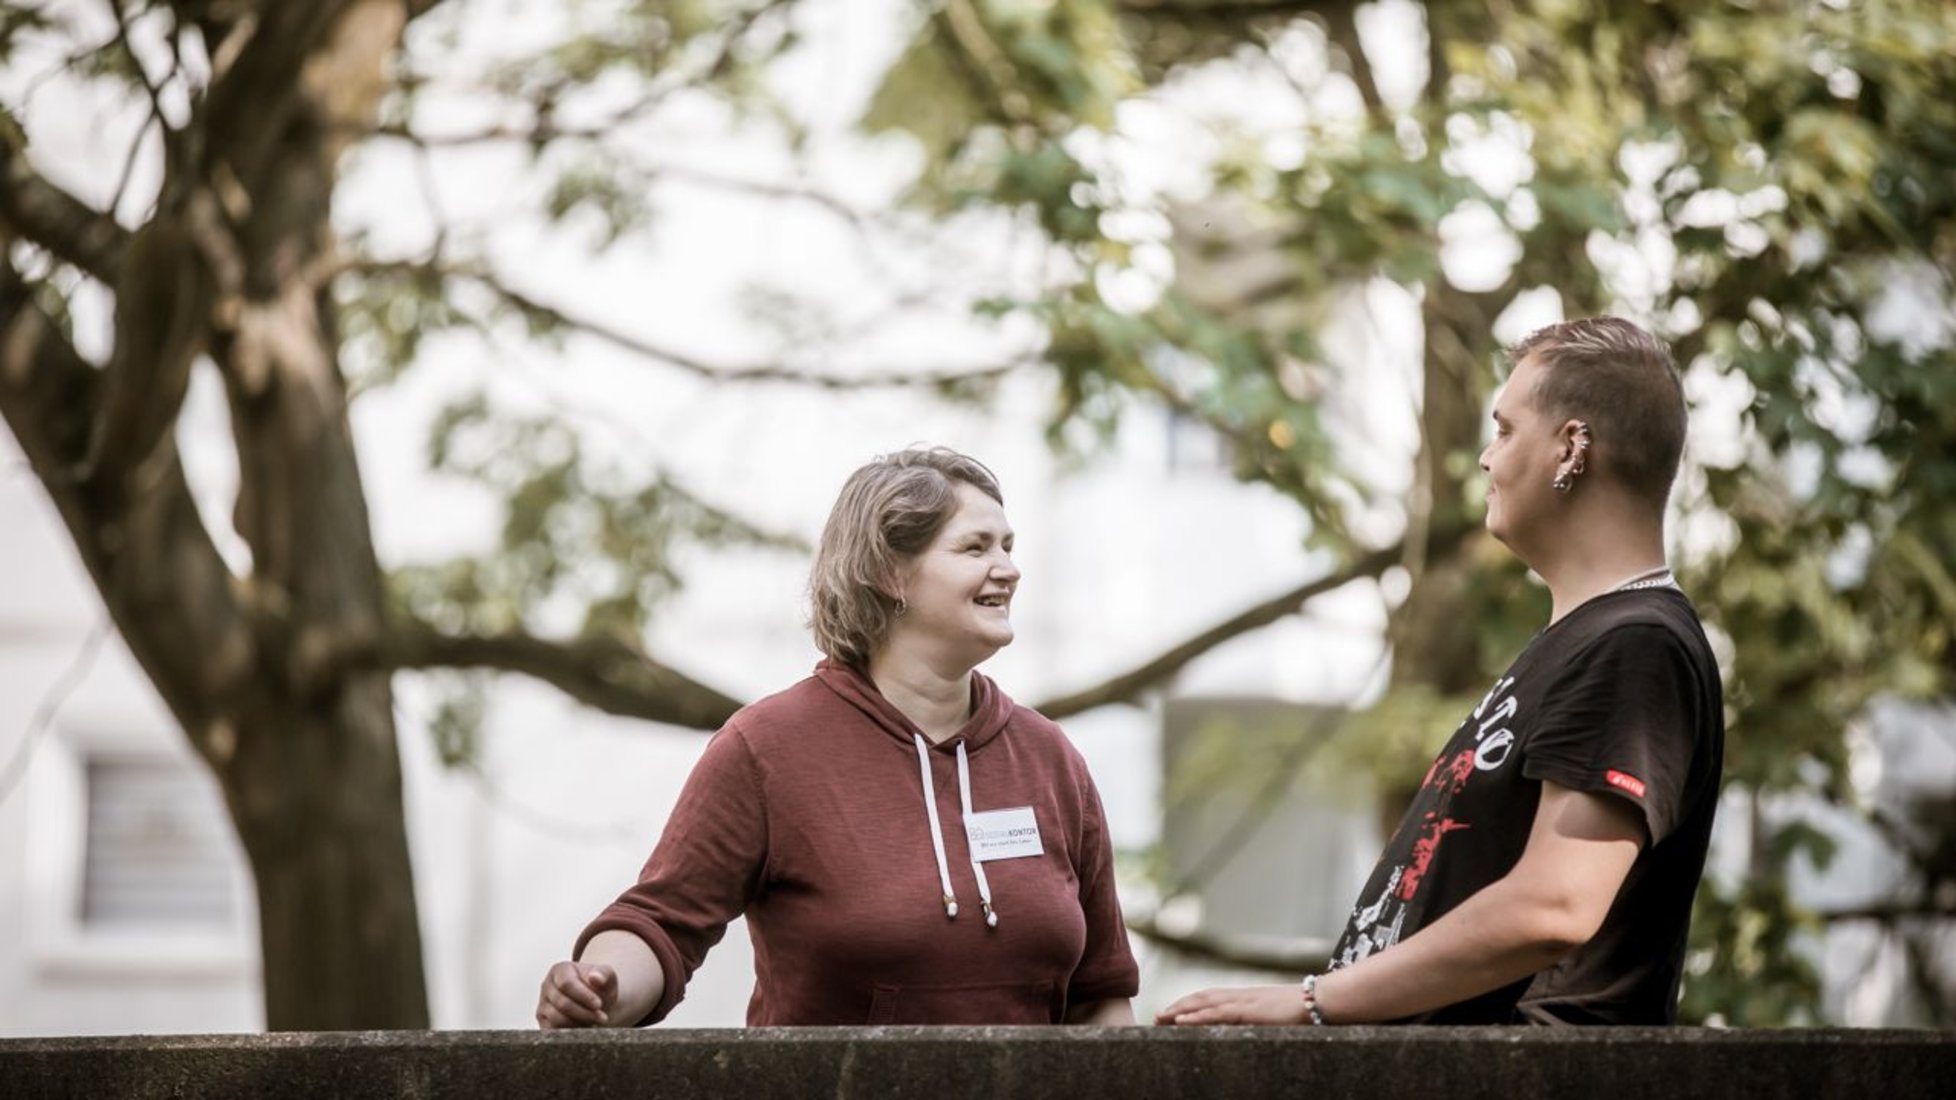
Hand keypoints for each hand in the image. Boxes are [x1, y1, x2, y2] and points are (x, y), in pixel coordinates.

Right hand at [536, 960, 618, 1028]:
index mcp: (560, 970)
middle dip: (585, 1013)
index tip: (599, 1004)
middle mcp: (547, 986)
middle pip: (562, 1003)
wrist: (597, 1002)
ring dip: (579, 1023)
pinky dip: (571, 1031)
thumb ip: (604, 974)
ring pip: (557, 1019)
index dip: (584, 996)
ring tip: (594, 1020)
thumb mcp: (608, 977)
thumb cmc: (600, 988)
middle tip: (602, 1017)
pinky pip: (554, 1031)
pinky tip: (584, 1026)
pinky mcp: (543, 1022)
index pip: (567, 984)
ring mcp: (543, 1004)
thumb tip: (595, 977)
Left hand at [1154, 984, 1308, 1026]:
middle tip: (1158, 1016)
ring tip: (1161, 1018)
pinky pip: (1217, 1014)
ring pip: (1204, 1004)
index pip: (1212, 997)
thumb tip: (1257, 1030)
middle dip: (1179, 1006)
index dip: (1191, 1003)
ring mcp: (1244, 1001)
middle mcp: (1241, 996)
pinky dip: (1196, 1017)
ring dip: (1180, 1010)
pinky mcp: (1249, 1011)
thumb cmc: (1305, 1011)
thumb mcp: (1278, 1017)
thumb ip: (1264, 1020)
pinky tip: (1180, 1022)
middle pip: (1202, 998)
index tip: (1173, 1011)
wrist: (1322, 1001)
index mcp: (1247, 997)